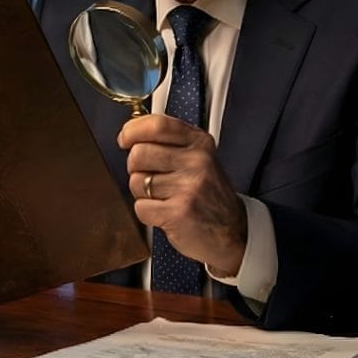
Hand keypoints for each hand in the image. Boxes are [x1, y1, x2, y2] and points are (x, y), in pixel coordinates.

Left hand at [118, 114, 246, 277]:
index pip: (158, 125)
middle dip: (136, 168)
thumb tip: (131, 134)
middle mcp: (196, 161)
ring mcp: (188, 187)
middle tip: (149, 177)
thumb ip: (171, 142)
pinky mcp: (178, 212)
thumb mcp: (201, 158)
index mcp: (200, 143)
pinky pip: (141, 207)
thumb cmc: (210, 195)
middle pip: (139, 153)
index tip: (125, 138)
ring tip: (163, 197)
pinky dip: (148, 213)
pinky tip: (165, 212)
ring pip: (136, 181)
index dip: (133, 130)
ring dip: (142, 193)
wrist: (232, 233)